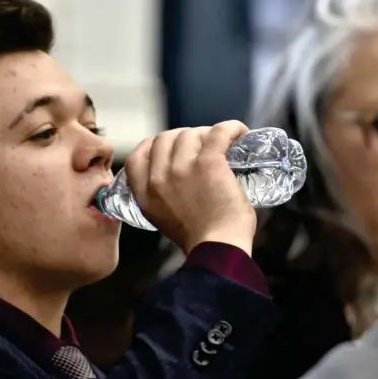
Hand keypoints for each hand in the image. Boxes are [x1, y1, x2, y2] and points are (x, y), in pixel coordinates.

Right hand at [124, 120, 256, 254]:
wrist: (219, 250)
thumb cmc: (200, 240)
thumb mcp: (164, 219)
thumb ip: (163, 198)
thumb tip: (177, 181)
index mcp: (145, 194)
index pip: (138, 156)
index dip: (153, 147)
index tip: (169, 148)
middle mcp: (159, 178)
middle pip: (165, 138)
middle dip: (183, 138)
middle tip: (203, 146)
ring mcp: (182, 168)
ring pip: (191, 133)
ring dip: (207, 134)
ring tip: (223, 144)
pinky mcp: (208, 162)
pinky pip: (218, 132)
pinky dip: (231, 129)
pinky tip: (240, 133)